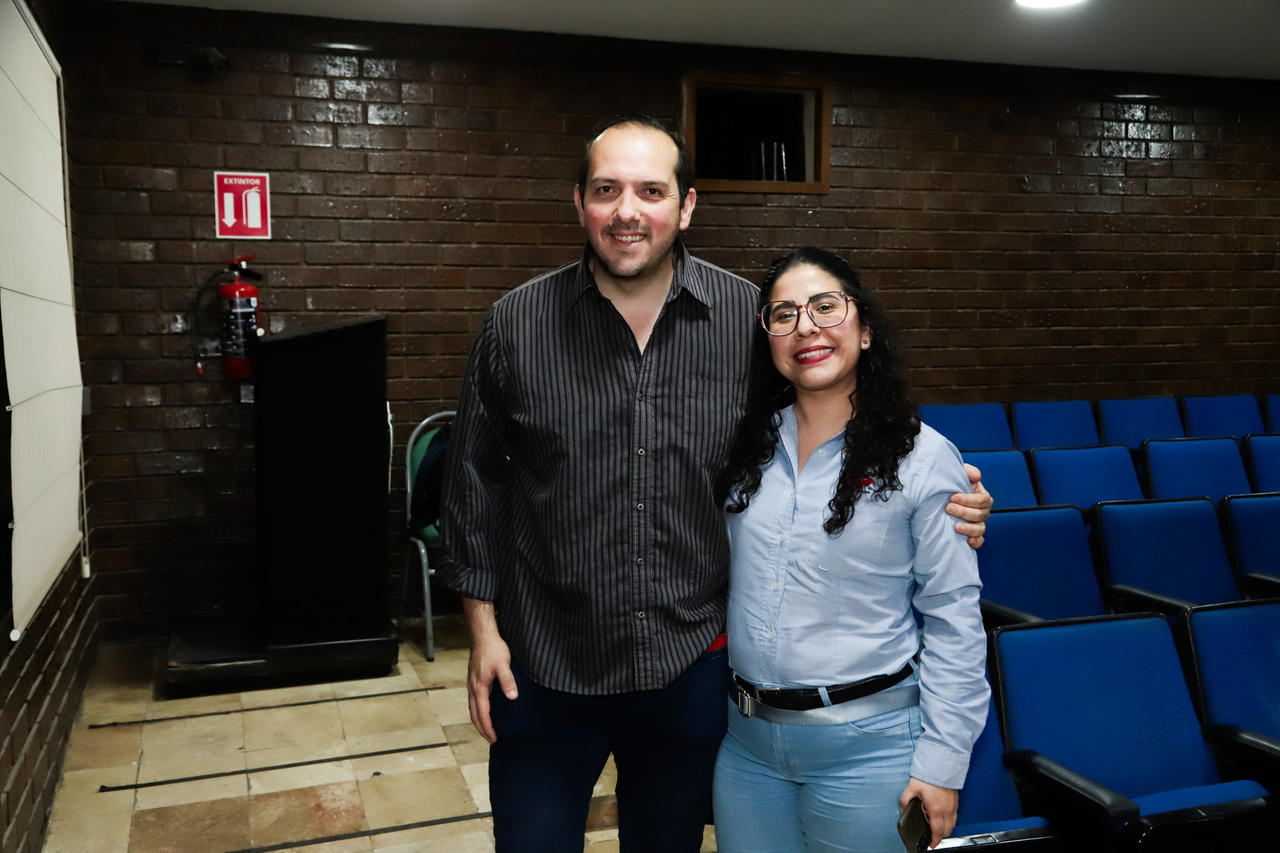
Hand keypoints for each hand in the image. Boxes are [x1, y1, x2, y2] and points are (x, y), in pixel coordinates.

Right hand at [462, 598, 517, 743]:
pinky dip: (478, 710)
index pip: (483, 714)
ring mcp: (471, 684)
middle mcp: (472, 688)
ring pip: (472, 708)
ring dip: (479, 721)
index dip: (488, 728)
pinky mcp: (474, 680)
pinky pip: (473, 701)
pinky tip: (485, 710)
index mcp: (479, 687)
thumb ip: (508, 681)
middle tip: (491, 740)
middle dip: (482, 729)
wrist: (483, 636)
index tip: (494, 738)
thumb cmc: (493, 649)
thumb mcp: (504, 665)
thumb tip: (512, 697)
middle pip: (474, 714)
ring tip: (487, 729)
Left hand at [900, 778, 958, 848]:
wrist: (941, 764)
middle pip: (947, 830)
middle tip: (933, 837)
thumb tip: (902, 809)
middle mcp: (947, 810)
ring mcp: (953, 805)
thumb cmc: (928, 776)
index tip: (932, 844)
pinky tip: (942, 816)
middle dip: (941, 836)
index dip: (935, 840)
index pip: (937, 830)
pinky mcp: (956, 800)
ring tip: (937, 828)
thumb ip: (905, 800)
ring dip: (946, 829)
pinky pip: (955, 816)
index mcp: (936, 809)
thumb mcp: (912, 788)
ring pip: (953, 824)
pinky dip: (950, 820)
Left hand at [947, 463, 992, 547]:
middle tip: (948, 508)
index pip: (981, 499)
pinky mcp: (973, 534)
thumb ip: (969, 471)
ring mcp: (979, 523)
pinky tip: (968, 541)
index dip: (968, 499)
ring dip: (969, 529)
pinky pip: (979, 540)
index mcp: (982, 496)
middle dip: (963, 512)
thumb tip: (977, 477)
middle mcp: (983, 511)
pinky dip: (976, 542)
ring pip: (980, 528)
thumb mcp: (961, 473)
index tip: (952, 497)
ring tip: (956, 527)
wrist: (944, 496)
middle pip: (979, 514)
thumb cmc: (954, 484)